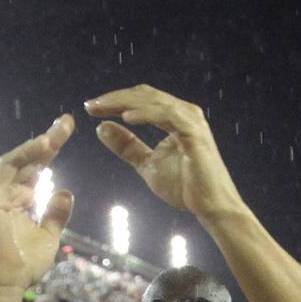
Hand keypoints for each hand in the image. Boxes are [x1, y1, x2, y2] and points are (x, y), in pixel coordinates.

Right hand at [0, 114, 74, 293]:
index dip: (51, 151)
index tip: (67, 134)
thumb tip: (65, 191)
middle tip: (67, 122)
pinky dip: (26, 154)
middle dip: (48, 140)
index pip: (35, 169)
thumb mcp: (48, 236)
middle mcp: (4, 194)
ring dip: (38, 143)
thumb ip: (55, 215)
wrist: (3, 284)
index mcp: (17, 201)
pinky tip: (45, 145)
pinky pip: (7, 167)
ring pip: (18, 159)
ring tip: (60, 130)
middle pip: (28, 160)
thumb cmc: (22, 266)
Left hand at [86, 84, 243, 221]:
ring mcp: (191, 120)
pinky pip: (167, 115)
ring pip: (154, 101)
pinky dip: (146, 114)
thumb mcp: (147, 164)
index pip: (140, 100)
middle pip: (145, 95)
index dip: (115, 101)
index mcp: (173, 117)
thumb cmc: (185, 187)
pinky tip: (126, 119)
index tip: (91, 108)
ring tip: (102, 109)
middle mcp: (183, 113)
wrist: (209, 206)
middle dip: (115, 98)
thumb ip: (127, 146)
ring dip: (125, 103)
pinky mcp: (194, 132)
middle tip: (90, 105)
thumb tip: (101, 128)